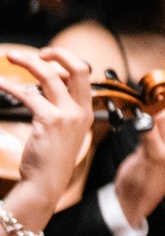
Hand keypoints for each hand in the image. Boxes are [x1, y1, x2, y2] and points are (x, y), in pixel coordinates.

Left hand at [1, 45, 94, 215]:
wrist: (46, 183)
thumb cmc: (50, 160)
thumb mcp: (64, 132)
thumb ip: (60, 110)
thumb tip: (42, 89)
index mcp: (86, 112)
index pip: (84, 76)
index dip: (67, 61)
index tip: (48, 58)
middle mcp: (80, 110)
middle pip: (78, 69)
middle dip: (57, 54)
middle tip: (38, 52)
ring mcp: (67, 115)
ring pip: (51, 76)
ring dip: (29, 62)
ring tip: (11, 57)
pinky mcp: (49, 121)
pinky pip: (28, 94)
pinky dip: (11, 85)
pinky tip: (1, 83)